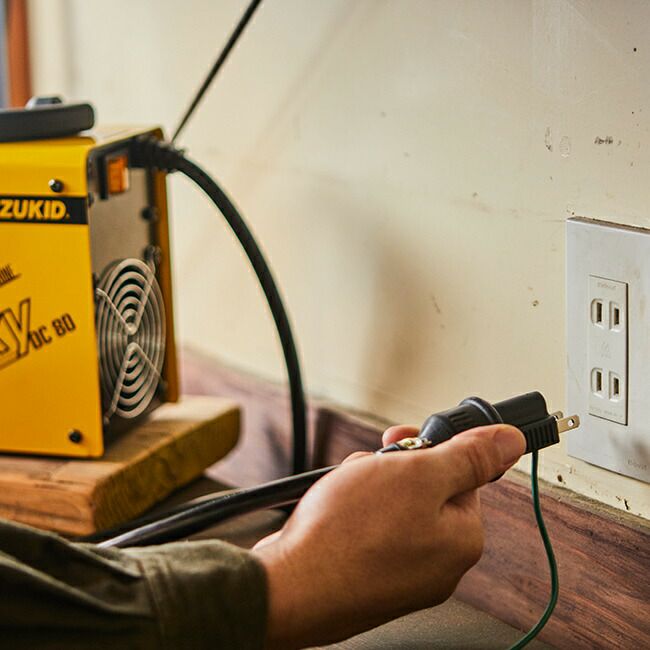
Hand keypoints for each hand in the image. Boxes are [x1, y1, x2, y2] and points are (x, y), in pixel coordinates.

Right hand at [253, 423, 524, 648]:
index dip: (431, 450)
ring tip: (345, 493)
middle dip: (393, 469)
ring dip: (368, 486)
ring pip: (391, 504)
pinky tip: (333, 513)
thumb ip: (468, 456)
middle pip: (424, 489)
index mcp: (461, 539)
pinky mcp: (369, 576)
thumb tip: (509, 442)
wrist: (290, 586)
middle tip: (371, 468)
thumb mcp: (416, 474)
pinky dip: (351, 512)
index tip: (407, 442)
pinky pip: (368, 528)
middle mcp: (437, 563)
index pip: (462, 475)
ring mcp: (401, 573)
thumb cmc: (348, 536)